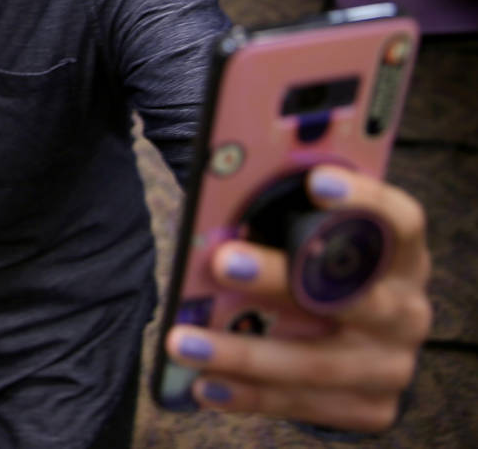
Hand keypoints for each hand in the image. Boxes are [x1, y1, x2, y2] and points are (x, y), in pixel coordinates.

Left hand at [165, 166, 431, 431]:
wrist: (363, 338)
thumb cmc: (322, 263)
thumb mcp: (317, 234)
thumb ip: (288, 216)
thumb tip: (220, 207)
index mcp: (400, 253)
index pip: (401, 220)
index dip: (365, 199)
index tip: (316, 180)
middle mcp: (407, 309)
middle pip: (349, 294)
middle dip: (279, 278)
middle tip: (222, 261)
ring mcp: (391, 365)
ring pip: (316, 362)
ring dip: (243, 352)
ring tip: (183, 342)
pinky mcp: (372, 408)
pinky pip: (304, 405)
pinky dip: (249, 393)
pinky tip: (203, 383)